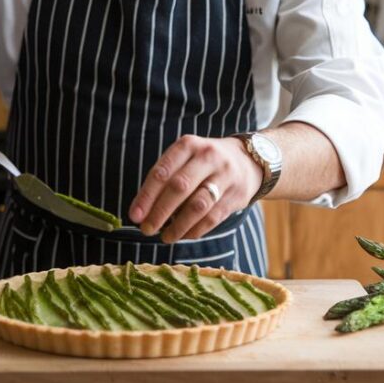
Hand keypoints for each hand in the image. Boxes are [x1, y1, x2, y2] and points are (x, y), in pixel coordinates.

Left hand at [128, 135, 263, 242]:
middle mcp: (208, 157)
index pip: (162, 172)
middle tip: (146, 229)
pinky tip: (183, 235)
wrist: (249, 160)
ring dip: (178, 226)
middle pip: (179, 187)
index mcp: (188, 145)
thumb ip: (166, 177)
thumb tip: (144, 210)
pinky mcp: (236, 196)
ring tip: (165, 237)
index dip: (146, 196)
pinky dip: (195, 230)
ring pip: (197, 206)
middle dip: (159, 212)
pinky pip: (212, 218)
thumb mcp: (186, 156)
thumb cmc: (204, 162)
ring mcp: (225, 176)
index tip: (134, 216)